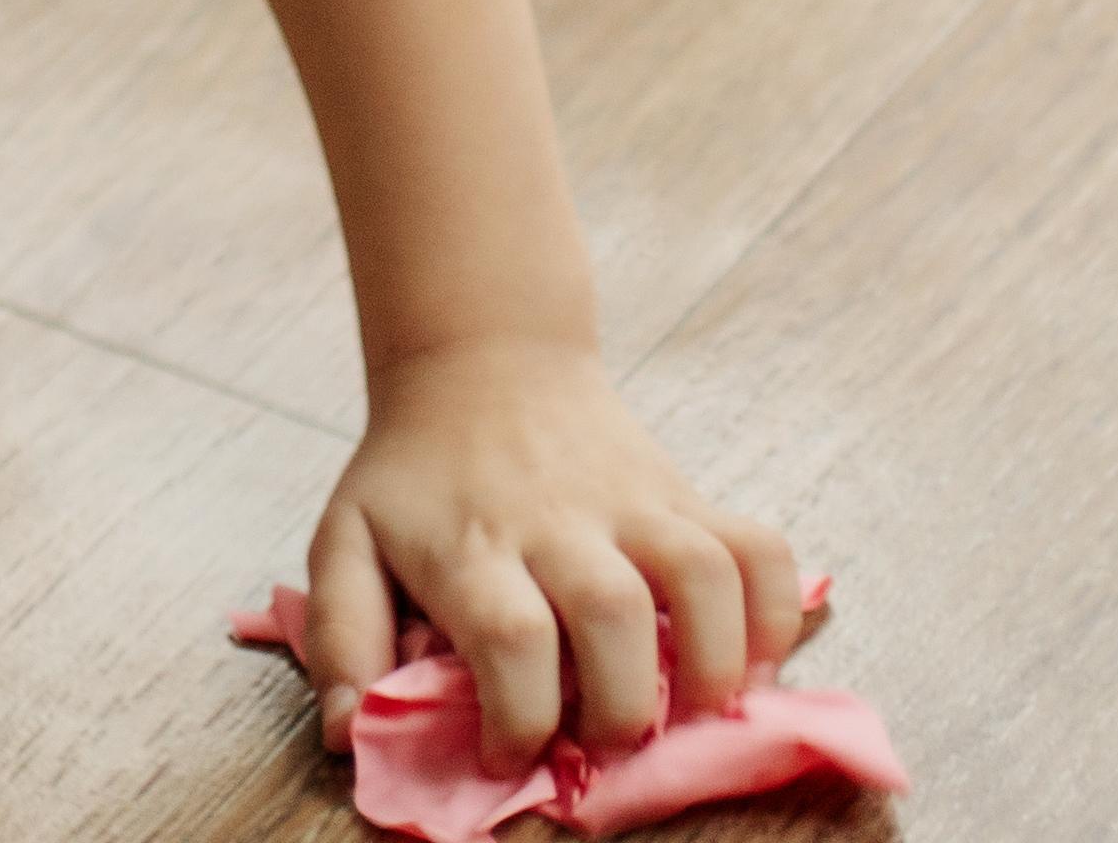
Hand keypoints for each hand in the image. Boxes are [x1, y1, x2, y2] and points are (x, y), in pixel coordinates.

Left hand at [295, 337, 821, 773]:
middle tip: (605, 745)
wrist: (482, 361)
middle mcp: (556, 522)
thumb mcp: (346, 541)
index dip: (518, 716)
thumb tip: (350, 736)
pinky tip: (755, 662)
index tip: (507, 756)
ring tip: (697, 713)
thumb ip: (342, 639)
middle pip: (609, 613)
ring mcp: (631, 502)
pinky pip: (755, 546)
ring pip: (698, 573)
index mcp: (471, 545)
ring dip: (712, 660)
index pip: (509, 637)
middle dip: (621, 705)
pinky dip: (775, 610)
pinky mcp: (681, 493)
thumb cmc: (414, 475)